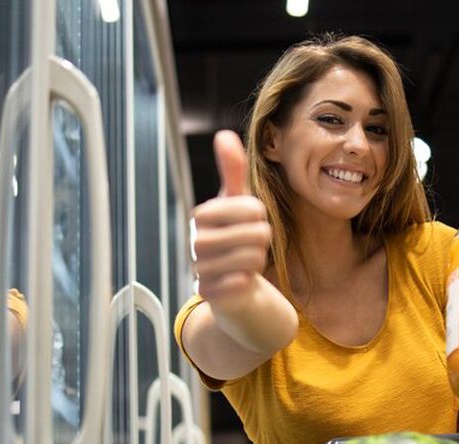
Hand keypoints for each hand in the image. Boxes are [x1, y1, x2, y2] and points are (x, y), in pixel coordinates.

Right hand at [191, 130, 272, 311]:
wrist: (232, 284)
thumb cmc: (235, 238)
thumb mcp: (237, 202)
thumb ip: (233, 170)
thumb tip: (224, 135)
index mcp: (202, 215)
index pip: (252, 207)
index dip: (261, 216)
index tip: (249, 222)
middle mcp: (196, 241)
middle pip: (257, 233)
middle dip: (262, 239)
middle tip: (250, 244)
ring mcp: (199, 268)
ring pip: (253, 258)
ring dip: (257, 260)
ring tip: (244, 261)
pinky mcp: (208, 293)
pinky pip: (243, 281)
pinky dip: (247, 280)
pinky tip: (239, 280)